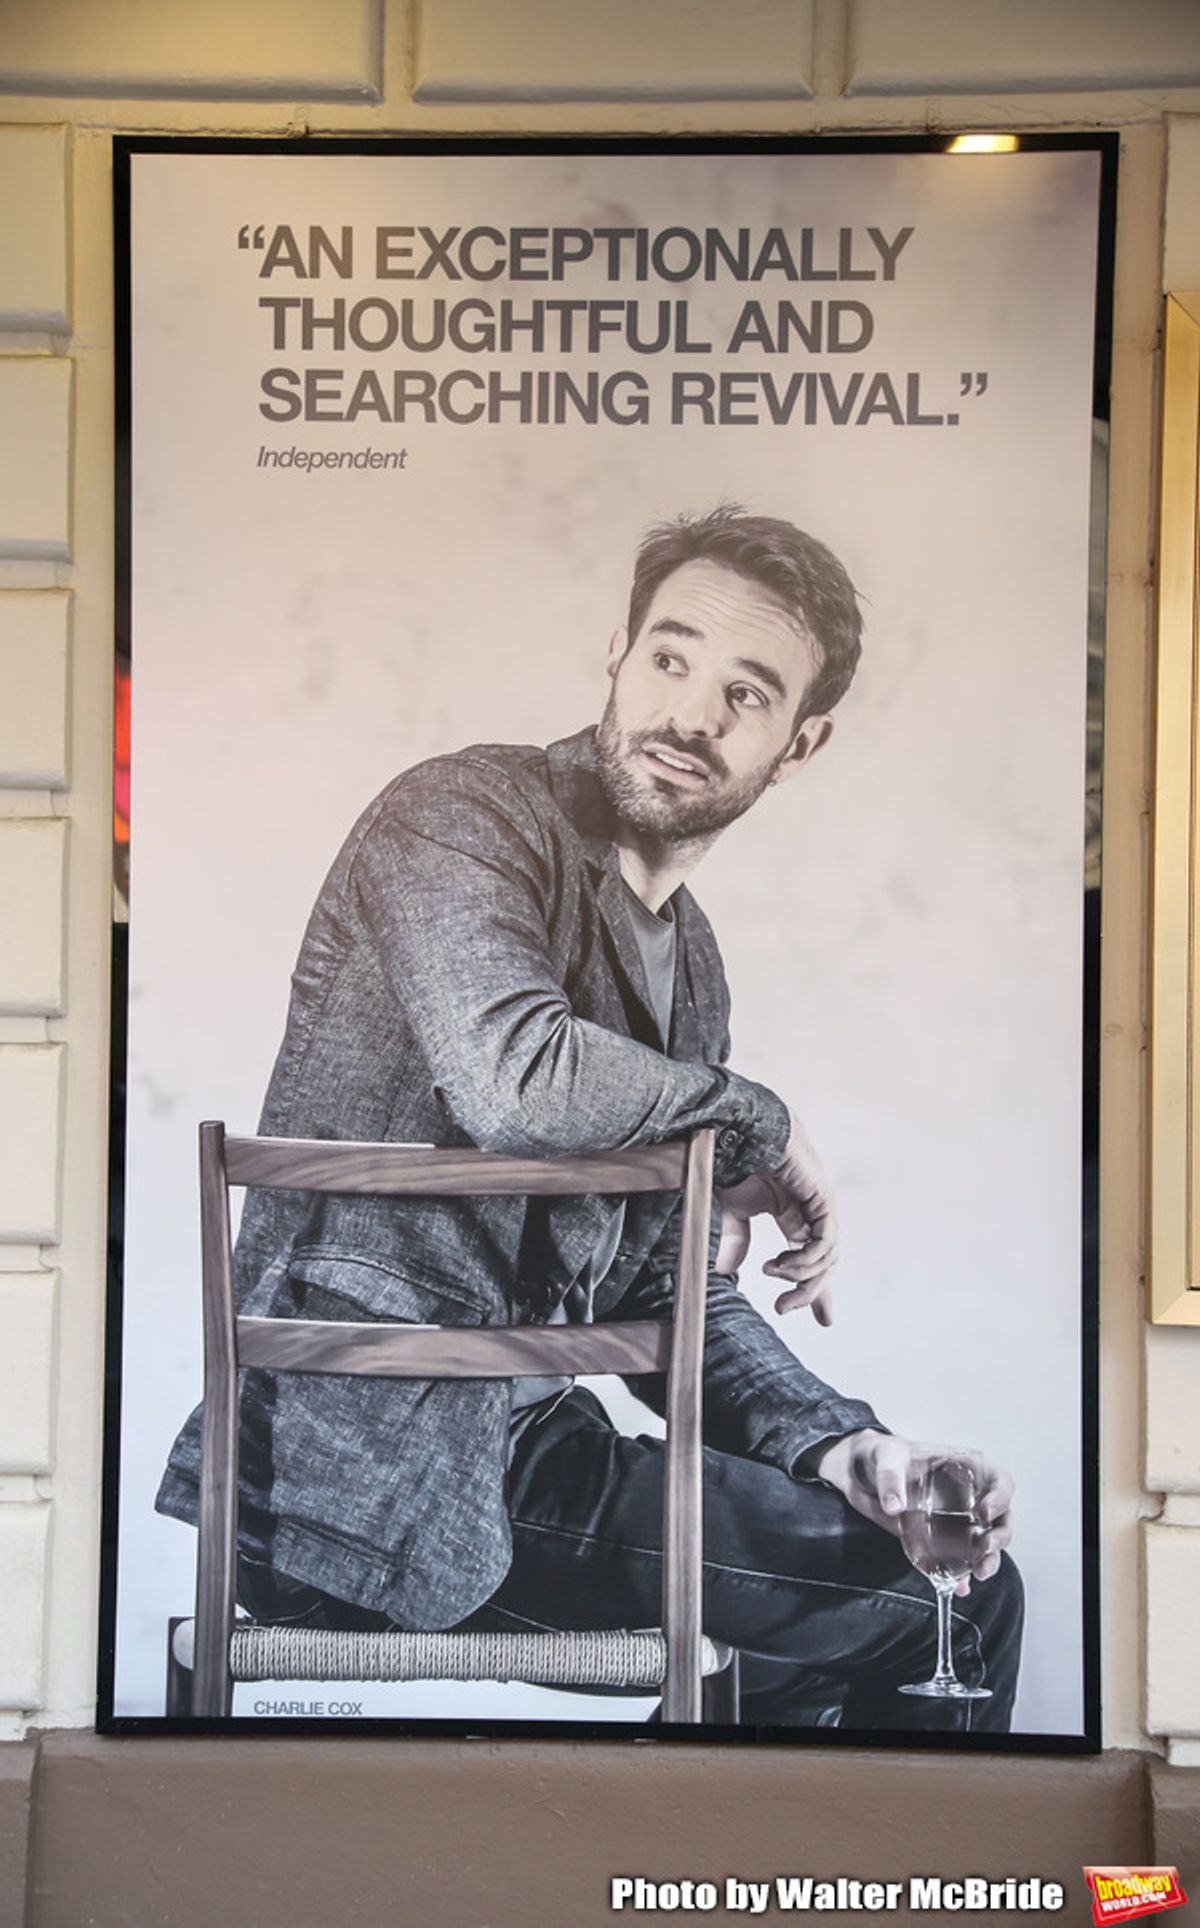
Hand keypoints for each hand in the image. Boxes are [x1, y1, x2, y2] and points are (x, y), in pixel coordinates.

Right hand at [715, 1110, 837, 1323]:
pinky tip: (780, 1264)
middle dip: (809, 1293)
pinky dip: (805, 1261)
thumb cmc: (739, 1161)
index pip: (812, 1257)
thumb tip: (728, 1271)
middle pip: (824, 1265)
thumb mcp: (734, 1210)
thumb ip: (737, 1239)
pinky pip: (825, 1243)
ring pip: (827, 1258)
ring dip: (800, 1277)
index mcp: (795, 1214)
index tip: (824, 1320)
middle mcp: (813, 1213)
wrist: (743, 1131)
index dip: (816, 1289)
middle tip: (784, 1309)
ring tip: (772, 1275)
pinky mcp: (823, 1199)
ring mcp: (821, 1206)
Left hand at [814, 1430, 1013, 1592]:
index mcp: (965, 1468)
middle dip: (1000, 1536)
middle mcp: (968, 1496)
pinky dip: (962, 1577)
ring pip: (986, 1544)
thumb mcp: (885, 1459)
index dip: (1001, 1497)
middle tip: (985, 1548)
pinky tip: (958, 1587)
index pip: (998, 1481)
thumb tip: (894, 1507)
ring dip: (989, 1560)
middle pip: (1001, 1518)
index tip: (985, 1512)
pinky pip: (959, 1562)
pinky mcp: (940, 1541)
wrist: (860, 1475)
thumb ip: (890, 1480)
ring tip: (978, 1573)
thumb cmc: (881, 1456)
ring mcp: (956, 1521)